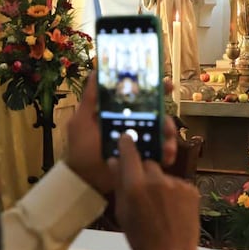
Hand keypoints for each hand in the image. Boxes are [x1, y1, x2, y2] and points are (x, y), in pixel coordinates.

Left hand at [65, 73, 177, 194]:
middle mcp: (133, 125)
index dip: (154, 89)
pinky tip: (166, 156)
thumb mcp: (81, 120)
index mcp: (121, 113)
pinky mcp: (144, 158)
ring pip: (161, 134)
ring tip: (167, 144)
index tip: (166, 84)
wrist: (83, 178)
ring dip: (168, 136)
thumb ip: (89, 98)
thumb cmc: (80, 147)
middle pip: (157, 116)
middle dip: (167, 117)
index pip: (140, 98)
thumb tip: (94, 71)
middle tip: (168, 122)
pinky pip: (160, 154)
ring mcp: (140, 142)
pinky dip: (166, 154)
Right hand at [109, 134, 199, 249]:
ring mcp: (176, 184)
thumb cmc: (141, 239)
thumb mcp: (123, 213)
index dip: (127, 144)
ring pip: (163, 176)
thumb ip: (119, 184)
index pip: (129, 152)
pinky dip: (174, 193)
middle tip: (143, 191)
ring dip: (160, 184)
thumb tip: (113, 161)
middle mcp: (156, 180)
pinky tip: (173, 210)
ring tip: (160, 207)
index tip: (126, 137)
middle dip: (144, 172)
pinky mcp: (192, 190)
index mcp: (135, 186)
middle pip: (148, 164)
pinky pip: (178, 185)